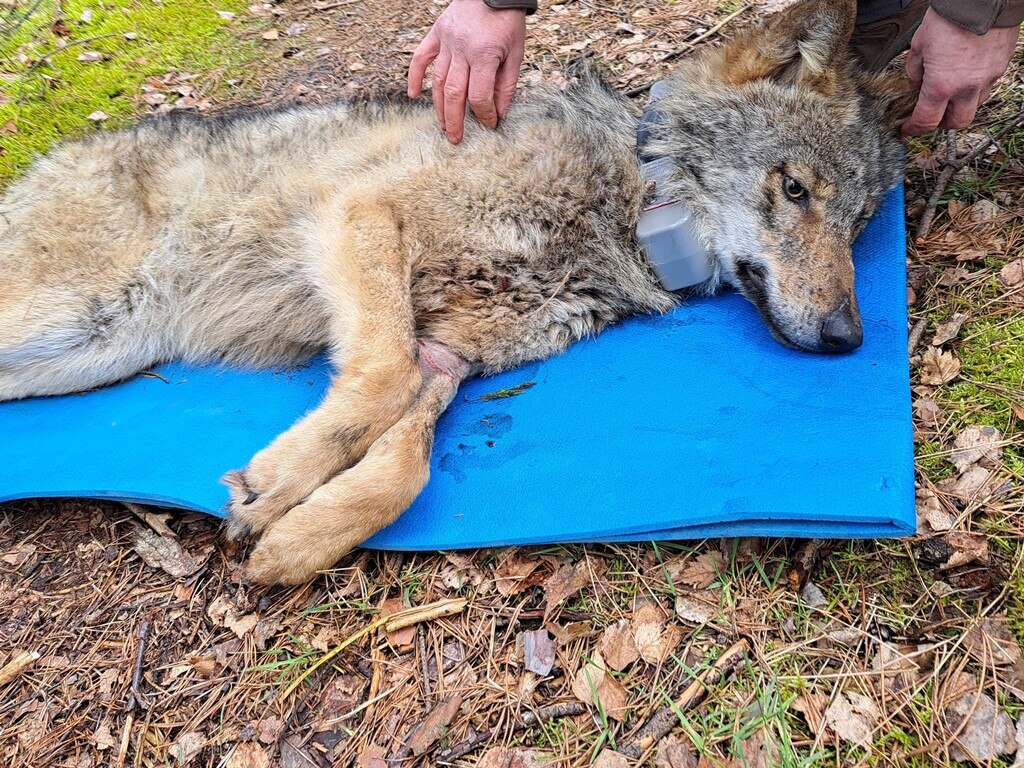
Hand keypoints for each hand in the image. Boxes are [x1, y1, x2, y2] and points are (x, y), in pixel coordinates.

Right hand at [408, 0, 525, 143]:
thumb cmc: (508, 21)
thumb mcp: (516, 53)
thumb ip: (506, 85)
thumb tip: (499, 113)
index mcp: (484, 54)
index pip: (480, 95)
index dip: (484, 114)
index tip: (489, 125)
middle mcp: (462, 49)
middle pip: (455, 94)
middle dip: (455, 120)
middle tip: (456, 139)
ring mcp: (447, 41)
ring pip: (439, 81)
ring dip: (439, 106)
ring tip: (443, 125)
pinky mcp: (437, 32)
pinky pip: (421, 57)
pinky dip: (415, 76)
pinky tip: (414, 95)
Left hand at [903, 9, 1019, 135]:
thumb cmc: (949, 18)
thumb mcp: (918, 46)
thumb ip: (914, 72)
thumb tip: (916, 86)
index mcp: (942, 85)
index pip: (926, 121)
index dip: (914, 128)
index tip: (908, 127)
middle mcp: (967, 87)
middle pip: (957, 123)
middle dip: (942, 123)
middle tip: (932, 115)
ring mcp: (988, 78)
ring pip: (975, 106)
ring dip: (961, 105)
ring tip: (950, 94)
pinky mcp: (1001, 66)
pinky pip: (987, 86)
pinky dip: (974, 88)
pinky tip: (966, 76)